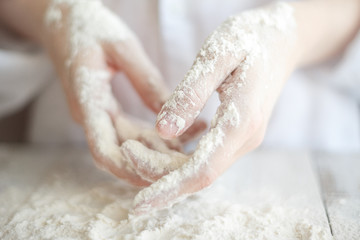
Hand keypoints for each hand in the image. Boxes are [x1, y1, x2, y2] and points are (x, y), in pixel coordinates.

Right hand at [42, 1, 205, 185]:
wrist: (64, 20)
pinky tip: (186, 130)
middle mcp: (92, 116)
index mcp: (87, 101)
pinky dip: (159, 136)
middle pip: (122, 154)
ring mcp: (100, 116)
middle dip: (155, 164)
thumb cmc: (89, 27)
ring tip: (197, 141)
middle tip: (192, 160)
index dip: (129, 168)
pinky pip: (134, 132)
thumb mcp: (121, 47)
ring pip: (132, 146)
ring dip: (161, 152)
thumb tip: (171, 113)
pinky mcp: (109, 113)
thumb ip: (146, 80)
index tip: (160, 175)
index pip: (103, 149)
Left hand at [133, 2, 299, 211]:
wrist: (280, 41)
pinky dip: (178, 155)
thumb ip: (190, 94)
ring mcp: (242, 139)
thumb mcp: (216, 55)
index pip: (202, 170)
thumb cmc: (249, 40)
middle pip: (197, 173)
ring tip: (136, 145)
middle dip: (157, 172)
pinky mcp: (236, 134)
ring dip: (165, 164)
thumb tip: (163, 130)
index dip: (168, 188)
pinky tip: (158, 143)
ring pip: (199, 166)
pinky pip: (205, 155)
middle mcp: (245, 139)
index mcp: (241, 122)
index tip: (139, 204)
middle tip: (126, 149)